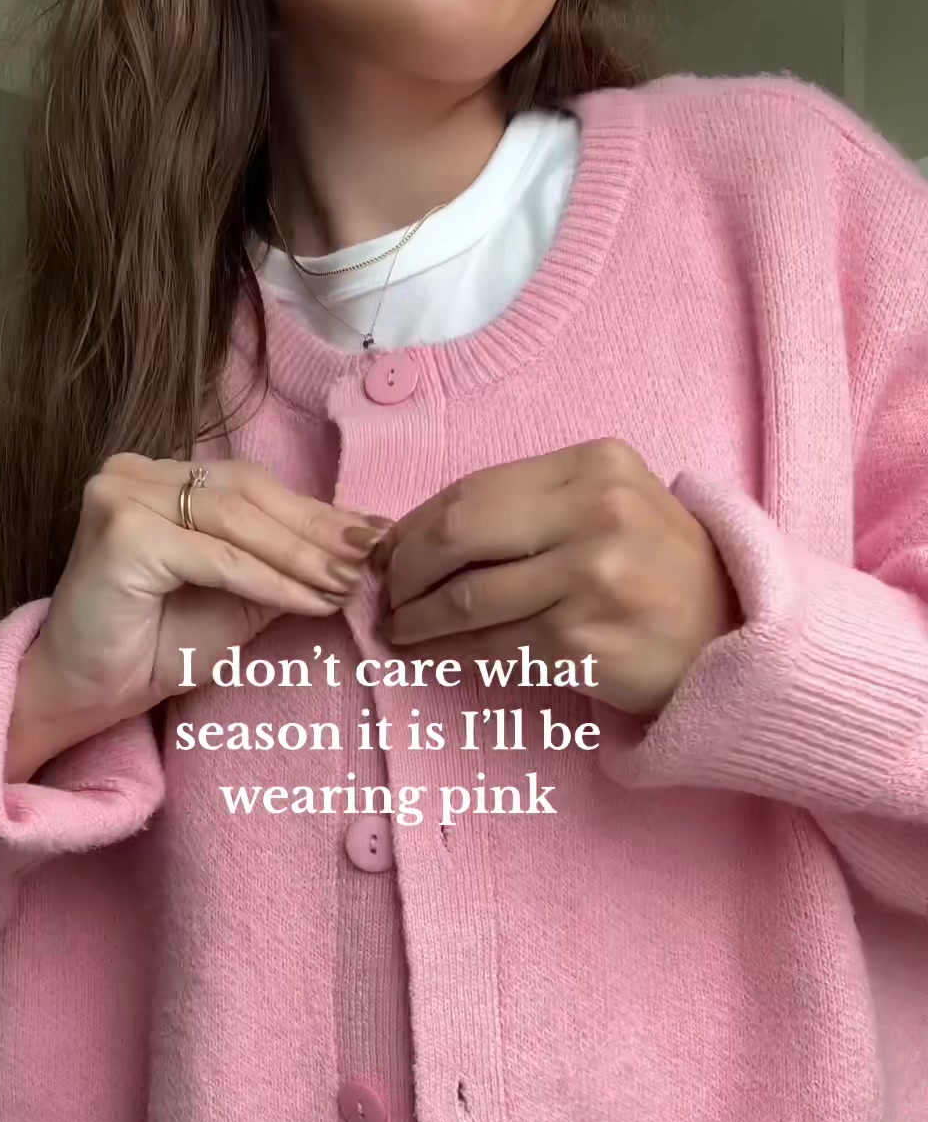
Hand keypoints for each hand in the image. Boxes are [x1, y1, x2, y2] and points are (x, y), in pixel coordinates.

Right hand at [8, 454, 381, 778]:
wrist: (81, 694)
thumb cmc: (150, 650)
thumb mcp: (234, 601)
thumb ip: (279, 568)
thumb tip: (354, 551)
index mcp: (159, 478)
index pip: (251, 486)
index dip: (315, 511)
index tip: (373, 534)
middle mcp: (135, 473)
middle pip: (248, 495)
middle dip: (317, 532)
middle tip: (371, 558)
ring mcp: (123, 496)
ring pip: (238, 523)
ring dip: (302, 558)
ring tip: (346, 584)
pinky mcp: (122, 534)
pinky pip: (219, 559)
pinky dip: (271, 583)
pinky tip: (311, 603)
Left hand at [372, 442, 740, 717]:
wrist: (734, 638)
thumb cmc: (659, 572)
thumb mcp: (611, 508)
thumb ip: (529, 508)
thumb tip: (414, 534)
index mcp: (596, 465)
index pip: (474, 491)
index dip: (415, 526)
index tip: (386, 552)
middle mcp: (596, 512)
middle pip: (459, 535)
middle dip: (406, 570)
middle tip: (386, 594)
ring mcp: (592, 578)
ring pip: (468, 598)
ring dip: (419, 620)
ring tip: (401, 629)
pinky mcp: (583, 641)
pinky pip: (493, 647)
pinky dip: (451, 654)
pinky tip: (435, 656)